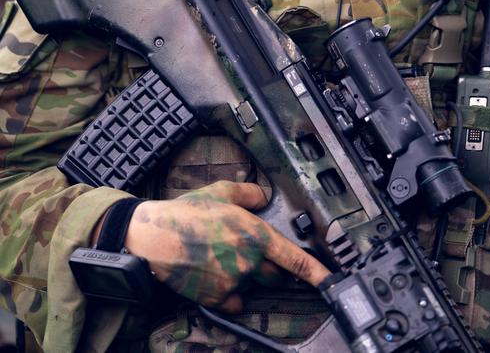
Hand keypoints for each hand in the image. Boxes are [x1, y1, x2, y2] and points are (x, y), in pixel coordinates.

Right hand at [123, 180, 328, 310]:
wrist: (154, 238)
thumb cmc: (187, 212)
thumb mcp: (222, 190)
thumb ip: (250, 192)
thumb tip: (263, 195)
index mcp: (255, 235)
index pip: (295, 259)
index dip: (317, 272)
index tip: (332, 281)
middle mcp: (249, 262)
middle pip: (276, 275)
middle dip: (270, 266)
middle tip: (249, 251)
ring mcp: (233, 283)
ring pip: (253, 286)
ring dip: (249, 277)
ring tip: (225, 258)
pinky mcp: (216, 298)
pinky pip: (235, 302)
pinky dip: (231, 294)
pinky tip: (217, 276)